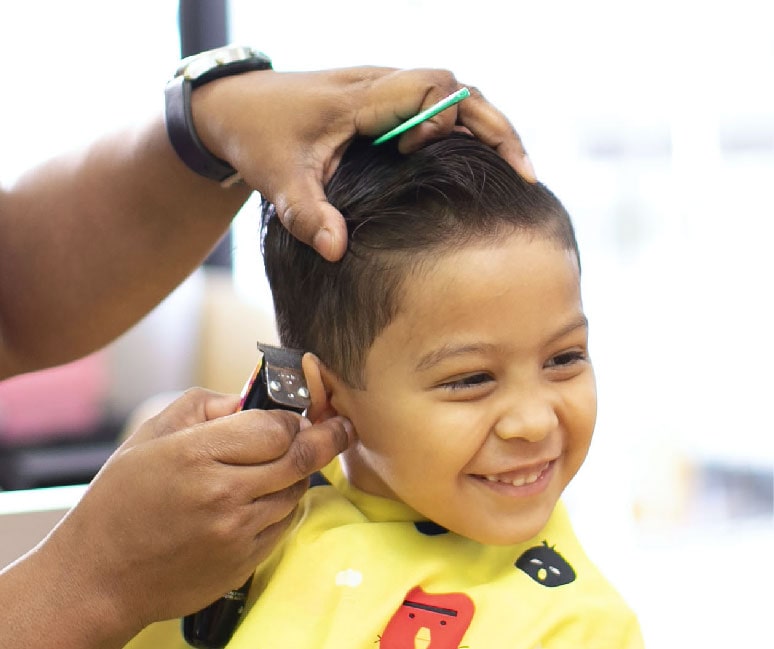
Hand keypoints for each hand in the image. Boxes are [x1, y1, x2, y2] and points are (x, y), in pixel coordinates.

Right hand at [41, 388, 351, 639]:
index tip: (292, 414)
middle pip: (300, 457)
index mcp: (197, 454)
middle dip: (326, 437)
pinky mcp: (244, 562)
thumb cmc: (122, 499)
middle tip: (340, 427)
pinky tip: (267, 496)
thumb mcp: (152, 435)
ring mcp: (237, 532)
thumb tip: (254, 398)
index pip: (277, 427)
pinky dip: (286, 504)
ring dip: (300, 472)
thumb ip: (208, 406)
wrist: (100, 574)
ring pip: (298, 490)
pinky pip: (286, 523)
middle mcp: (223, 494)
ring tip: (284, 463)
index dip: (291, 417)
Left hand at [192, 66, 534, 260]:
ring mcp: (386, 95)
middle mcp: (384, 87)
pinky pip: (437, 112)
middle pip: (462, 91)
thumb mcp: (278, 178)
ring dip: (486, 132)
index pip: (436, 88)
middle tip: (525, 177)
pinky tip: (473, 170)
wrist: (233, 106)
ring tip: (513, 175)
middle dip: (497, 130)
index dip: (458, 120)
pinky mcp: (384, 107)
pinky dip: (462, 136)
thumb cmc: (257, 136)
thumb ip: (306, 213)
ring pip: (456, 99)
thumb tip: (338, 252)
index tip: (456, 159)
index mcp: (365, 98)